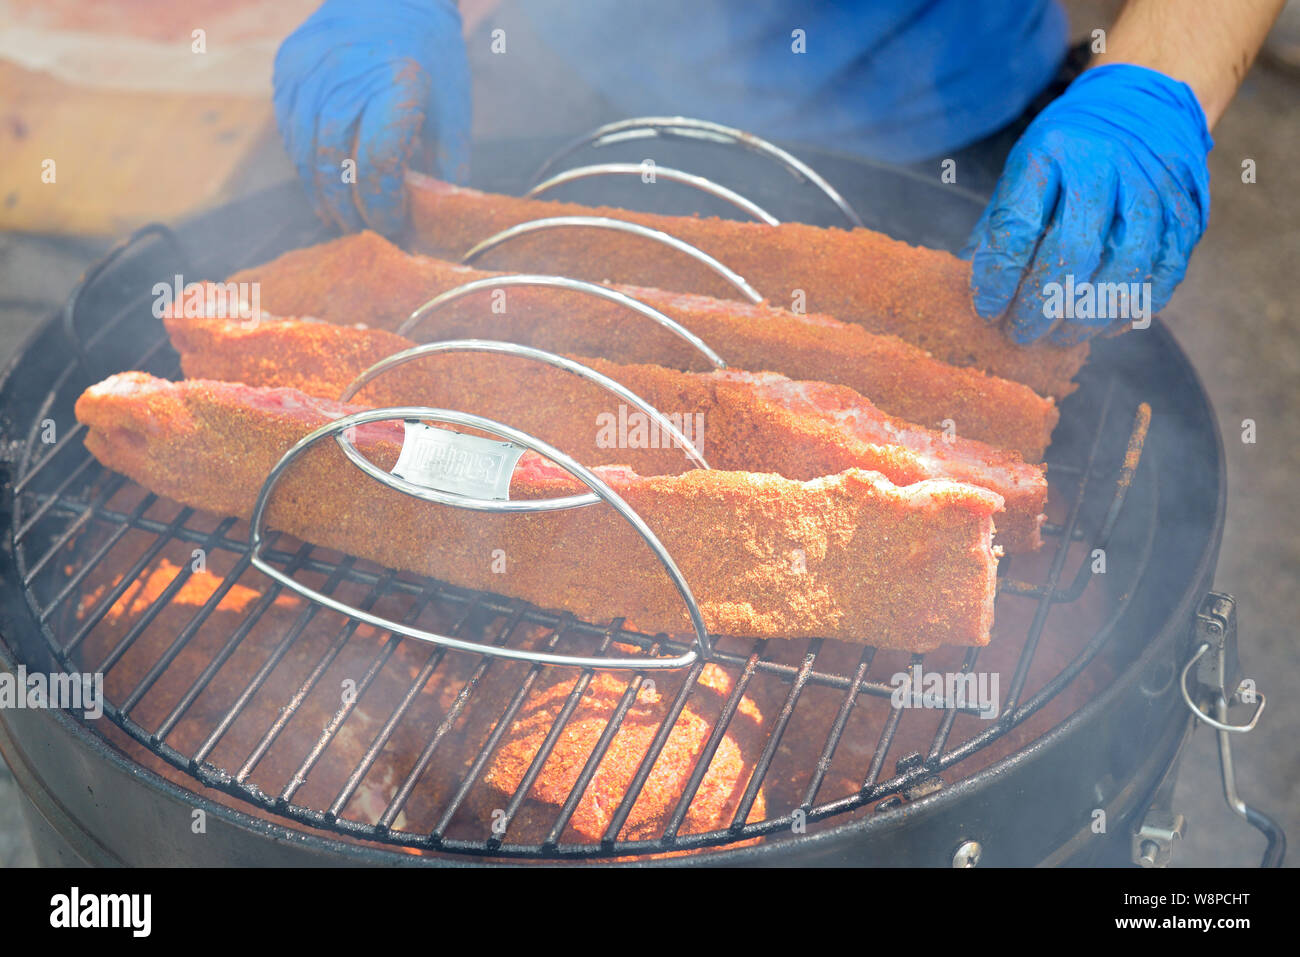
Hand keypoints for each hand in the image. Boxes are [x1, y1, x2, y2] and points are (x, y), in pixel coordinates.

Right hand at [273, 0, 470, 235]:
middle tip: (366, 230)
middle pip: (334, 165)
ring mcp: (309, 71)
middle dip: (350, 210)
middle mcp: (345, 75)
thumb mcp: (454, 113)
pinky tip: (325, 180)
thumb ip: (445, 172)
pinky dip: (306, 164)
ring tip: (343, 215)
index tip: (394, 223)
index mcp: (396, 84)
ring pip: (304, 154)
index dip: (383, 206)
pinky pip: (289, 133)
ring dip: (323, 194)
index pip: (378, 164)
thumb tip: (434, 226)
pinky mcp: (287, 70)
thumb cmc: (431, 58)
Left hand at [964, 63, 1212, 344]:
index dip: (998, 277)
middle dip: (1041, 306)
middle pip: (1073, 252)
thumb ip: (1000, 221)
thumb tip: (969, 279)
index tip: (987, 310)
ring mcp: (1151, 186)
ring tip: (1061, 337)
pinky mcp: (1186, 208)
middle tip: (1021, 335)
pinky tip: (1108, 323)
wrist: (1146, 100)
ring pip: (1125, 267)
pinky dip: (1135, 305)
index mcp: (1051, 152)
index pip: (1017, 226)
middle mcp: (1104, 166)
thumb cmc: (1071, 146)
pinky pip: (1165, 269)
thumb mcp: (1024, 164)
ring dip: (1089, 315)